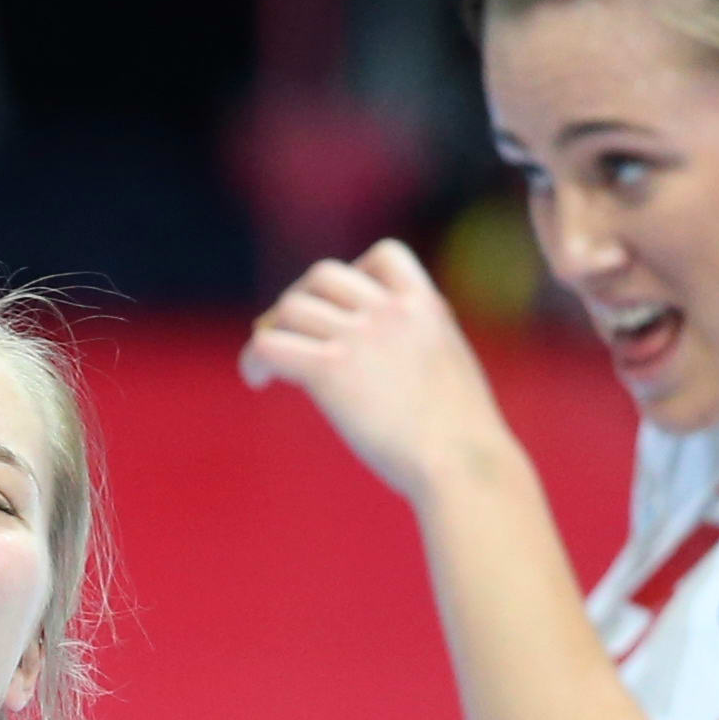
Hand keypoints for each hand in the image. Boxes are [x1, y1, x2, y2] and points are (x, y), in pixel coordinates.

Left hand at [239, 240, 520, 511]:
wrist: (463, 464)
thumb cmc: (462, 438)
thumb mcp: (450, 368)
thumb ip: (419, 346)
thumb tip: (387, 361)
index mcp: (426, 305)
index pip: (383, 255)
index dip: (353, 274)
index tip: (341, 309)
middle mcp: (390, 311)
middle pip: (322, 276)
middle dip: (302, 301)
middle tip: (292, 337)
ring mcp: (360, 337)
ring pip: (289, 308)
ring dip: (272, 331)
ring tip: (268, 366)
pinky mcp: (330, 369)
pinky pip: (270, 344)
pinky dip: (254, 358)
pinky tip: (257, 380)